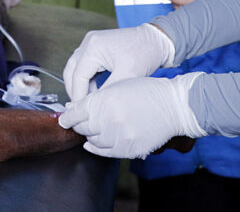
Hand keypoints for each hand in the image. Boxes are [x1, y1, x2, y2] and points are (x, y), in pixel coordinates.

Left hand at [58, 74, 206, 158]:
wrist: (174, 106)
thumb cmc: (147, 92)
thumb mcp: (117, 86)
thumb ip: (94, 98)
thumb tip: (72, 108)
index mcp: (106, 100)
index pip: (76, 113)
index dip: (68, 116)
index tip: (65, 119)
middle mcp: (111, 119)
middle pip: (82, 127)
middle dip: (79, 124)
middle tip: (80, 122)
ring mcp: (120, 136)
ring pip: (92, 140)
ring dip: (90, 135)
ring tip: (94, 128)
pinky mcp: (129, 149)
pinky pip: (104, 152)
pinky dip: (95, 148)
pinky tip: (92, 143)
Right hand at [62, 23, 174, 102]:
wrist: (158, 39)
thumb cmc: (145, 54)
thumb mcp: (127, 76)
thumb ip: (107, 92)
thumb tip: (92, 107)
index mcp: (93, 47)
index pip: (78, 76)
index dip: (78, 95)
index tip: (81, 111)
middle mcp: (88, 42)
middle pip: (71, 70)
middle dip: (74, 90)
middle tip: (80, 108)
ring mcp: (91, 42)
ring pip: (75, 67)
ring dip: (79, 84)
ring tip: (87, 101)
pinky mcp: (96, 45)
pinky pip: (84, 64)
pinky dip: (86, 77)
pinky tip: (94, 90)